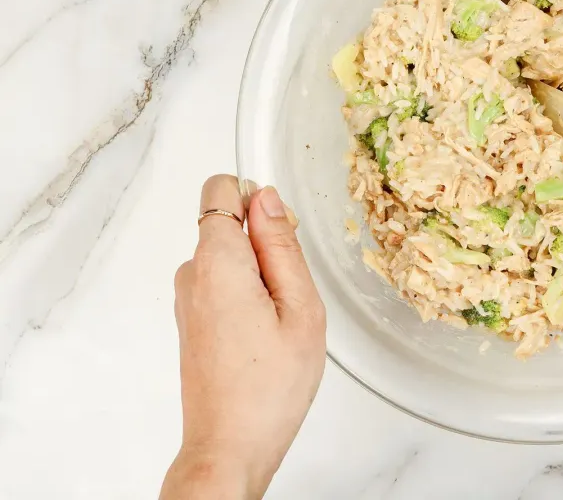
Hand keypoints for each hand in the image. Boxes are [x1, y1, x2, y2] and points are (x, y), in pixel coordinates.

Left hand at [160, 176, 325, 499]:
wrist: (231, 446)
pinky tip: (265, 338)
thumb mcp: (301, 307)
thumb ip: (282, 245)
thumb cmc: (269, 387)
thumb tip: (269, 200)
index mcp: (217, 262)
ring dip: (261, 277)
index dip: (258, 201)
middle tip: (292, 296)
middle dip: (266, 245)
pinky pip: (223, 285)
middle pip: (229, 225)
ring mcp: (188, 300)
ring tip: (280, 324)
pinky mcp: (192, 321)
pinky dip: (248, 298)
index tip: (282, 236)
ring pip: (230, 258)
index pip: (221, 189)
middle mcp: (192, 275)